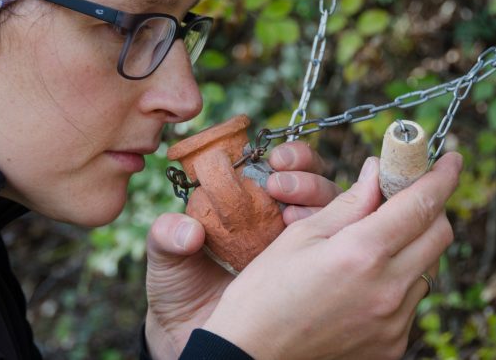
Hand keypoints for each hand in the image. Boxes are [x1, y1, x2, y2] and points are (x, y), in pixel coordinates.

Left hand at [144, 141, 338, 357]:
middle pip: (315, 184)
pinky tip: (306, 249)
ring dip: (315, 205)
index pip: (282, 167)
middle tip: (279, 185)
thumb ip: (166, 236)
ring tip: (290, 216)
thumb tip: (188, 232)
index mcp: (250, 203)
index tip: (275, 159)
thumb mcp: (165, 257)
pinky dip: (326, 243)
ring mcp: (298, 251)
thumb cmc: (179, 288)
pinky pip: (330, 255)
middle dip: (305, 177)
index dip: (289, 157)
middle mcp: (280, 221)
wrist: (190, 338)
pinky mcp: (309, 278)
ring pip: (330, 215)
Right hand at [202, 152, 461, 359]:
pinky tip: (366, 279)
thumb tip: (377, 173)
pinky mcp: (392, 345)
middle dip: (430, 208)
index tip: (451, 160)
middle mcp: (388, 289)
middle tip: (407, 196)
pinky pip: (411, 300)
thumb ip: (349, 203)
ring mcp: (394, 322)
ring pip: (427, 268)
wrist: (252, 354)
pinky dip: (399, 280)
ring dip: (413, 245)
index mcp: (361, 253)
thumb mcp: (301, 237)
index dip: (442, 176)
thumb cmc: (265, 291)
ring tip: (375, 243)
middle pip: (440, 234)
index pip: (421, 203)